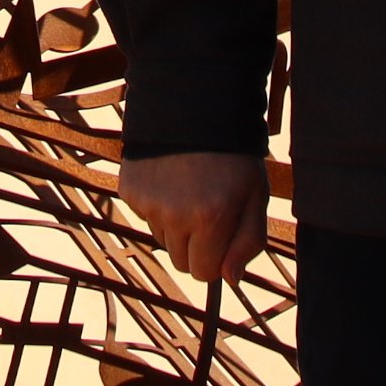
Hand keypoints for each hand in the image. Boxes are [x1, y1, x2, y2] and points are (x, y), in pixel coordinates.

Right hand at [117, 151, 269, 280]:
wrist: (194, 105)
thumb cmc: (233, 155)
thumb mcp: (255, 196)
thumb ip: (249, 242)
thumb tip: (229, 279)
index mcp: (210, 219)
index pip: (203, 273)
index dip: (215, 258)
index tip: (221, 235)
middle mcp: (174, 215)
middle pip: (180, 261)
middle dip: (194, 244)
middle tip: (207, 206)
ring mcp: (148, 202)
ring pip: (162, 238)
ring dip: (175, 222)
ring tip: (189, 186)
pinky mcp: (130, 189)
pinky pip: (145, 215)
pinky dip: (157, 202)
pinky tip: (170, 176)